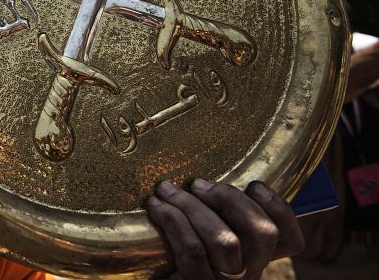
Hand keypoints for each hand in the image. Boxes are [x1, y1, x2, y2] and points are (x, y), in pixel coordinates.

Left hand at [146, 179, 303, 279]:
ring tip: (166, 190)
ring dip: (192, 206)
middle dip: (230, 198)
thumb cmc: (180, 253)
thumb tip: (209, 177)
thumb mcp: (207, 235)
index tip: (255, 185)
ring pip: (225, 240)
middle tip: (198, 183)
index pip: (291, 240)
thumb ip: (220, 215)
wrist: (164, 277)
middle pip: (263, 233)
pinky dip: (173, 221)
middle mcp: (249, 272)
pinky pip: (192, 249)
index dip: (280, 210)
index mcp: (256, 258)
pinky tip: (157, 207)